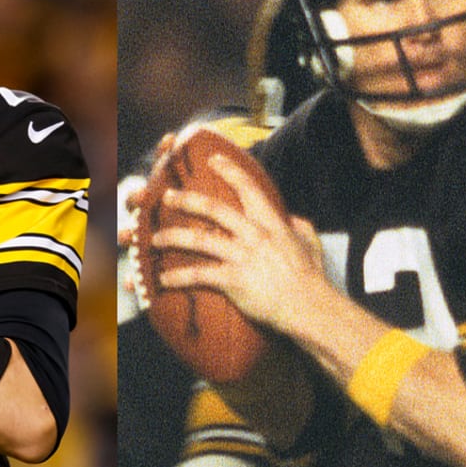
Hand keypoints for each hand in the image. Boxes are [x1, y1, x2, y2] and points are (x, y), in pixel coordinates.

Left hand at [150, 153, 327, 330]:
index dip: (230, 171)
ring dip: (173, 238)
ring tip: (155, 239)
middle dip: (187, 200)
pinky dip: (178, 277)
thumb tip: (293, 218)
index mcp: (271, 223)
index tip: (213, 159)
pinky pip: (199, 275)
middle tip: (168, 197)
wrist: (308, 307)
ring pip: (200, 241)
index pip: (248, 189)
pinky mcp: (233, 280)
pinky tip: (163, 280)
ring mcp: (242, 257)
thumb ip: (300, 227)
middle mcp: (254, 235)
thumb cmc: (311, 278)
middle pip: (214, 209)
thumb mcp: (310, 244)